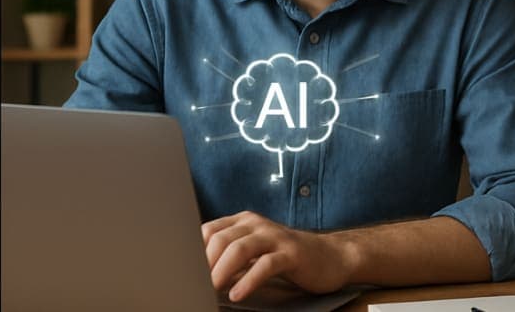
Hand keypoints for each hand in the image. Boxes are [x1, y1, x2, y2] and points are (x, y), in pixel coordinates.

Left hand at [203, 211, 354, 301]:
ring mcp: (275, 237)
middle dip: (205, 263)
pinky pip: (265, 265)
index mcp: (243, 221)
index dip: (194, 251)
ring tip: (211, 288)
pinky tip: (237, 294)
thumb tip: (199, 270)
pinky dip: (248, 281)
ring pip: (240, 249)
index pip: (209, 230)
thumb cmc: (285, 256)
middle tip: (194, 283)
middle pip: (221, 239)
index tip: (184, 270)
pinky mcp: (291, 254)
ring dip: (222, 271)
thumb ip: (229, 254)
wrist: (330, 256)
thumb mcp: (254, 250)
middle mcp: (257, 224)